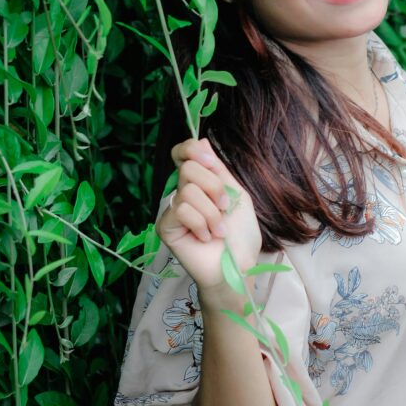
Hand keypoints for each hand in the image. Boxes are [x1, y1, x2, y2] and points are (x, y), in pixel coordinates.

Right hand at [156, 138, 261, 294]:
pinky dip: (201, 223)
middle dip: (215, 187)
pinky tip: (206, 238)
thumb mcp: (236, 193)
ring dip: (212, 212)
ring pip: (188, 190)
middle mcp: (182, 192)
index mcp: (200, 182)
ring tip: (219, 229)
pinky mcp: (165, 227)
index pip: (182, 152)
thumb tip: (202, 140)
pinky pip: (181, 210)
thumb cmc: (240, 234)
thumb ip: (218, 169)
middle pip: (188, 168)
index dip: (192, 150)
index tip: (212, 162)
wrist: (238, 266)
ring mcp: (172, 210)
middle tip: (225, 207)